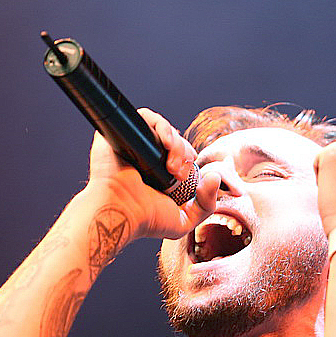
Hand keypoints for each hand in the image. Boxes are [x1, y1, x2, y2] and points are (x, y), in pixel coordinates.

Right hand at [86, 108, 219, 239]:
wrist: (121, 211)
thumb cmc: (145, 220)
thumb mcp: (184, 220)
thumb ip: (207, 204)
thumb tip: (215, 177)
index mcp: (159, 172)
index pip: (182, 153)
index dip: (189, 159)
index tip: (187, 176)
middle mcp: (147, 156)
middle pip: (177, 139)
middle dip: (185, 154)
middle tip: (178, 173)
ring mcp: (135, 143)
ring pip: (165, 128)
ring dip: (176, 143)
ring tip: (171, 165)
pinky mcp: (122, 132)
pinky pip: (146, 116)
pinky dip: (161, 126)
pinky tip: (165, 143)